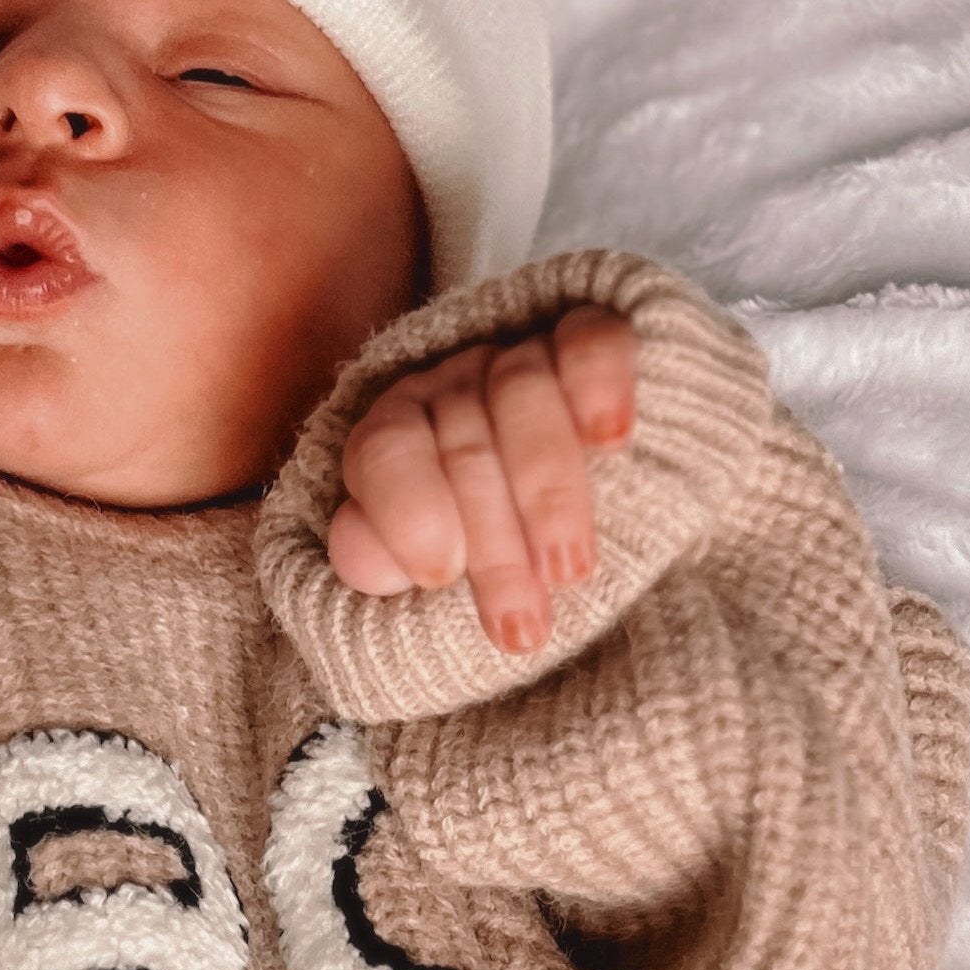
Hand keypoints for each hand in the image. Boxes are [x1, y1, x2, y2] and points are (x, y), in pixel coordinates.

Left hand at [327, 309, 637, 656]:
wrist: (600, 520)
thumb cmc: (498, 552)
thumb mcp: (438, 567)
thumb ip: (386, 555)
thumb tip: (359, 556)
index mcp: (400, 431)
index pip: (384, 450)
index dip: (407, 509)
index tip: (440, 575)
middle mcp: (454, 383)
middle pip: (463, 443)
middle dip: (493, 545)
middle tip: (519, 628)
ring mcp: (525, 355)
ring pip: (523, 395)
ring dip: (548, 492)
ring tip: (571, 574)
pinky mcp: (597, 340)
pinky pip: (591, 341)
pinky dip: (598, 382)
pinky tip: (610, 438)